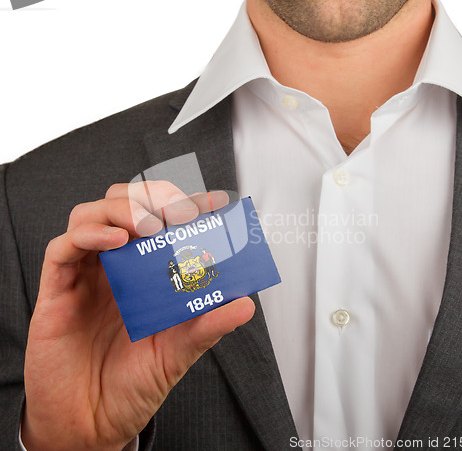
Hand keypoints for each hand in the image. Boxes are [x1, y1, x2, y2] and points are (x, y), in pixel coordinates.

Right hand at [22, 182, 254, 450]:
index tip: (215, 202)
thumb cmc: (133, 383)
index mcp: (146, 273)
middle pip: (125, 205)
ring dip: (122, 208)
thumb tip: (246, 304)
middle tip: (179, 211)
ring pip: (92, 214)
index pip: (164, 222)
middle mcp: (116, 266)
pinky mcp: (57, 290)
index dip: (188, 205)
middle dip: (153, 197)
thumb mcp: (179, 351)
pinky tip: (114, 241)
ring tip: (149, 225)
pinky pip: (63, 248)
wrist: (92, 422)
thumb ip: (208, 325)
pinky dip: (88, 235)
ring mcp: (86, 274)